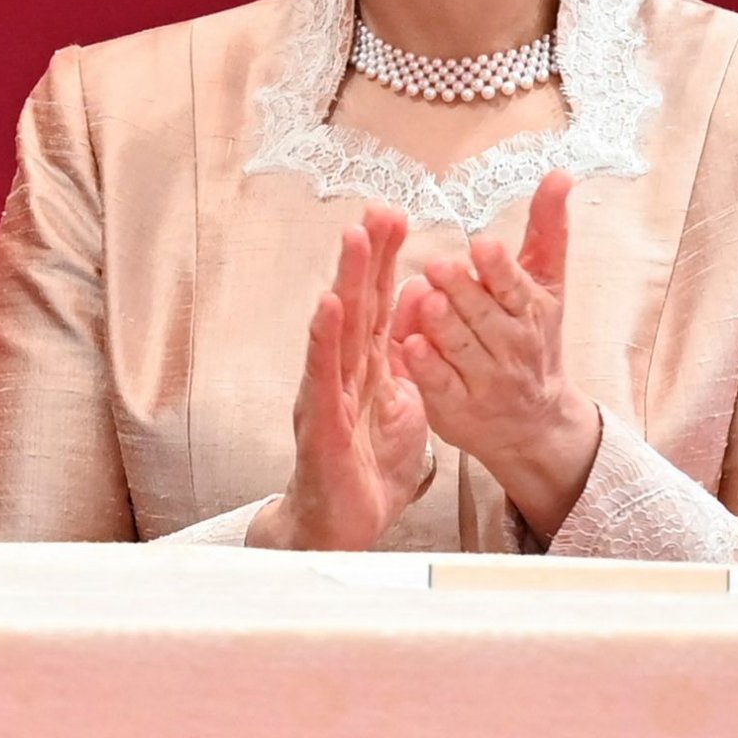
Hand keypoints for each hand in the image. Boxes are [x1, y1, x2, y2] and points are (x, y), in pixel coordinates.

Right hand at [276, 205, 430, 550]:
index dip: (387, 263)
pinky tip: (328, 305)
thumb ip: (407, 376)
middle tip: (378, 208)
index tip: (396, 218)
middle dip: (368, 256)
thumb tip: (417, 343)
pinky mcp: (319, 421)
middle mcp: (343, 370)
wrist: (342, 528)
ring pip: (338, 327)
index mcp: (368, 368)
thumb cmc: (365, 472)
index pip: (379, 305)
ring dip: (345, 279)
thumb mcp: (402, 415)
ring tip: (354, 238)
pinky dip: (323, 338)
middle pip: (358, 303)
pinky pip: (322, 374)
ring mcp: (327, 392)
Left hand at [391, 171, 600, 540]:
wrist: (534, 421)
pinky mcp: (456, 408)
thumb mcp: (546, 284)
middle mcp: (510, 345)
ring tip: (425, 299)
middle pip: (483, 314)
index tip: (482, 247)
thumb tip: (560, 173)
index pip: (515, 286)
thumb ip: (547, 230)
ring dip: (442, 323)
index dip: (499, 268)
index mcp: (530, 311)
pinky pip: (438, 385)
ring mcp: (483, 379)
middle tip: (438, 265)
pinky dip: (426, 366)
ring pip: (459, 347)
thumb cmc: (534, 337)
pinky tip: (410, 345)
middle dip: (462, 289)